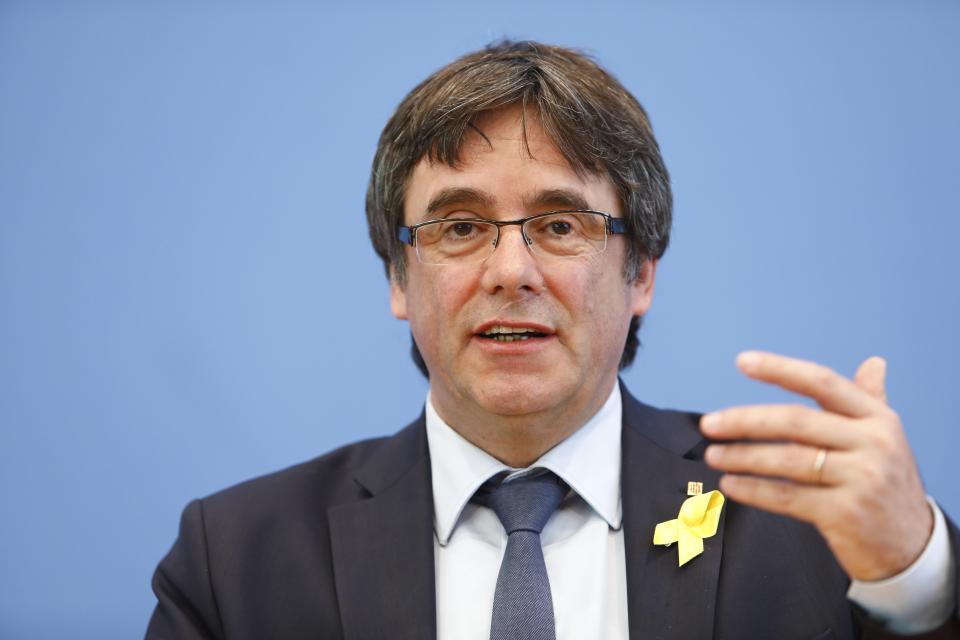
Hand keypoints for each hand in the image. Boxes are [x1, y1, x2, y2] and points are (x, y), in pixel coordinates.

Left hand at [701, 351, 932, 580]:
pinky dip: (753, 490)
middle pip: (795, 421)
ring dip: (741, 457)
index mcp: (877, 418)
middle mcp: (872, 443)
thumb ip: (871, 400)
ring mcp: (861, 479)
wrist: (912, 546)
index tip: (743, 361)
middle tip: (710, 424)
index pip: (823, 383)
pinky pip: (787, 496)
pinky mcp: (846, 513)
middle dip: (744, 421)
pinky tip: (731, 485)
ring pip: (787, 459)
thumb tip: (874, 362)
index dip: (780, 369)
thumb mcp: (886, 439)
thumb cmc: (888, 485)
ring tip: (714, 455)